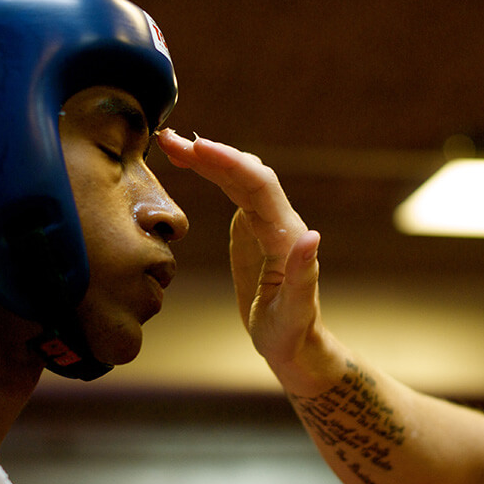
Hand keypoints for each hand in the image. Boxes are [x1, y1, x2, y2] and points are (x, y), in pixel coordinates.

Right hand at [157, 129, 322, 369]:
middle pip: (245, 173)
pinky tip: (189, 162)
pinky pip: (231, 189)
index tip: (197, 147)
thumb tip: (312, 235)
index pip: (258, 186)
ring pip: (237, 177)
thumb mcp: (294, 313)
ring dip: (207, 158)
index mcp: (286, 236)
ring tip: (172, 144)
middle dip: (210, 153)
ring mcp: (264, 222)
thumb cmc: (292, 334)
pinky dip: (210, 172)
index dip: (228, 163)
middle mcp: (278, 221)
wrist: (293, 344)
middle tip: (170, 140)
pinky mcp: (251, 227)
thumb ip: (304, 276)